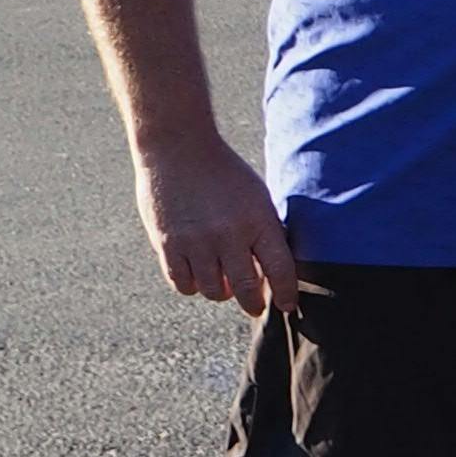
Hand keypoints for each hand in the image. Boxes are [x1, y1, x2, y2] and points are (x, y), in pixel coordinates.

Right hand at [138, 132, 295, 317]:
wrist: (179, 149)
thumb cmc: (224, 173)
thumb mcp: (257, 197)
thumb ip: (264, 231)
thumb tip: (273, 269)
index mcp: (258, 221)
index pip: (280, 270)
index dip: (286, 293)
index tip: (287, 305)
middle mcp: (228, 235)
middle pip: (245, 289)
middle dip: (253, 303)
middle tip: (255, 307)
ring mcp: (196, 242)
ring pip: (212, 291)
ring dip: (220, 292)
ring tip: (223, 282)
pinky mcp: (168, 244)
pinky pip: (182, 283)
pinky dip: (192, 285)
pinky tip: (198, 275)